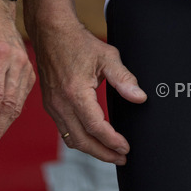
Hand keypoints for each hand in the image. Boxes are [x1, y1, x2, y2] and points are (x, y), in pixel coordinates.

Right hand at [32, 17, 145, 164]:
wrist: (52, 33)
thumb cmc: (79, 42)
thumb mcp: (107, 56)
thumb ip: (124, 78)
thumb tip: (140, 97)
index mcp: (75, 93)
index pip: (95, 128)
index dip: (112, 141)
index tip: (125, 147)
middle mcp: (61, 104)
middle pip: (82, 141)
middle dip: (103, 153)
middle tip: (121, 157)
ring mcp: (53, 106)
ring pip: (71, 140)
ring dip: (91, 149)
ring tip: (109, 152)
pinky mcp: (50, 105)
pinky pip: (64, 131)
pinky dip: (79, 139)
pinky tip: (91, 138)